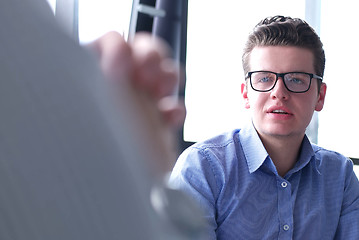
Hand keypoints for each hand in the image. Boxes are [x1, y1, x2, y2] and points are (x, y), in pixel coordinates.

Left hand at [87, 31, 185, 173]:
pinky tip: (171, 118)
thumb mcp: (110, 107)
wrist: (141, 198)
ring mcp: (135, 111)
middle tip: (149, 72)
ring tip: (163, 88)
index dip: (117, 46)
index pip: (99, 48)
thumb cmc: (116, 159)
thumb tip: (119, 46)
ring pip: (156, 76)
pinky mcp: (155, 128)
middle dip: (150, 57)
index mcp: (89, 88)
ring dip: (167, 76)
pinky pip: (172, 106)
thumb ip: (113, 69)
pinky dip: (176, 108)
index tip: (124, 60)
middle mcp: (111, 97)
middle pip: (133, 56)